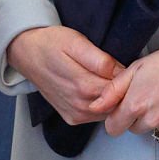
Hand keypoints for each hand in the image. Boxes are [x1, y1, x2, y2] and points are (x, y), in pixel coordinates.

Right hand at [7, 26, 124, 124]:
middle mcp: (78, 106)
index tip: (131, 67)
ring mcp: (74, 115)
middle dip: (122, 89)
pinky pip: (95, 116)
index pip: (118, 90)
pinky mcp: (71, 117)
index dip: (127, 79)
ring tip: (111, 77)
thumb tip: (120, 71)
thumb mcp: (76, 42)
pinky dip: (103, 105)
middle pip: (114, 104)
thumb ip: (99, 60)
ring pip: (106, 112)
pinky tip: (101, 88)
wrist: (27, 53)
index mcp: (82, 86)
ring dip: (113, 98)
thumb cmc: (51, 43)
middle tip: (124, 71)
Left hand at [89, 39, 158, 136]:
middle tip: (149, 92)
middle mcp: (152, 120)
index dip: (116, 116)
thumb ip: (113, 89)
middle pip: (134, 128)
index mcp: (136, 105)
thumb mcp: (138, 66)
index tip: (124, 104)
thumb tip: (95, 106)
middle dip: (137, 115)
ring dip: (156, 116)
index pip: (113, 128)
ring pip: (154, 128)